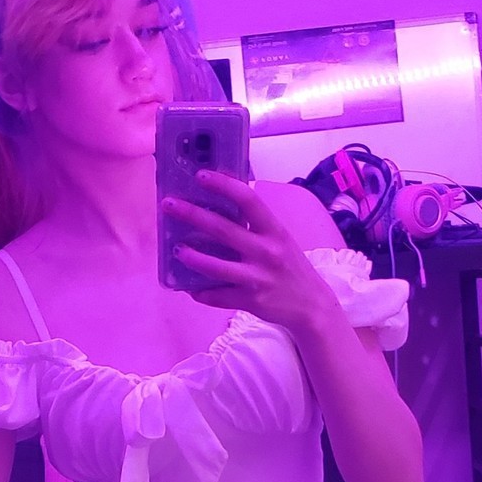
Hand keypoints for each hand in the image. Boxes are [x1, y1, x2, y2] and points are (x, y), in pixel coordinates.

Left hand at [161, 171, 338, 333]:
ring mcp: (258, 278)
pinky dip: (202, 293)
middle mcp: (267, 252)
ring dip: (193, 258)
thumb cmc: (291, 267)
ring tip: (177, 250)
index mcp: (275, 231)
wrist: (312, 306)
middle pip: (224, 230)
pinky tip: (190, 288)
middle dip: (193, 215)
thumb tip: (223, 203)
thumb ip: (256, 225)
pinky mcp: (251, 301)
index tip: (201, 176)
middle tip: (168, 205)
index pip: (248, 200)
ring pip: (218, 267)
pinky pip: (220, 297)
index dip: (224, 186)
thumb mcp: (280, 239)